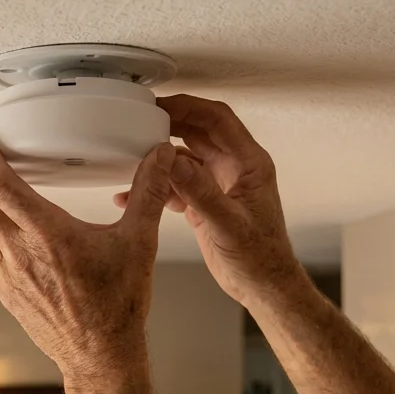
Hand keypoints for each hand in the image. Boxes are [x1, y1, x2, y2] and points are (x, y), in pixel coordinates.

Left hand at [0, 132, 174, 382]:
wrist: (100, 358)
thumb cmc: (118, 308)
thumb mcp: (139, 243)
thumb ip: (148, 194)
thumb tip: (160, 158)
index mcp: (48, 236)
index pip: (1, 186)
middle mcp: (20, 254)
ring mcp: (10, 276)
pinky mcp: (8, 293)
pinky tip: (0, 226)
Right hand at [153, 95, 307, 306]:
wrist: (263, 288)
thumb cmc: (260, 259)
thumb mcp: (228, 226)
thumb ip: (200, 192)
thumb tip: (173, 160)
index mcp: (249, 164)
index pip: (218, 119)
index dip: (188, 107)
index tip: (160, 105)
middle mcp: (234, 168)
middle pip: (198, 131)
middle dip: (168, 125)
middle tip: (138, 122)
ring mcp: (219, 183)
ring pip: (183, 157)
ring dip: (159, 158)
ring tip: (131, 159)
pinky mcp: (205, 201)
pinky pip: (177, 183)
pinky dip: (157, 186)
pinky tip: (136, 195)